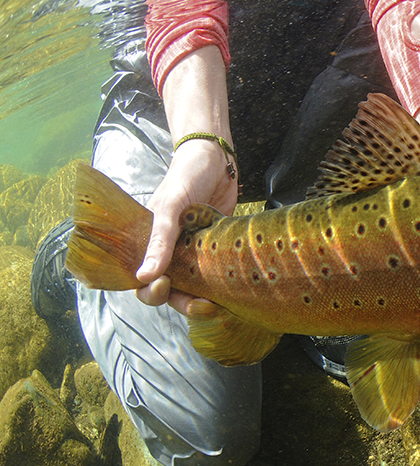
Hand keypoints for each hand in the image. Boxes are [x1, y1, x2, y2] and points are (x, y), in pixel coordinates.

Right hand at [134, 138, 236, 313]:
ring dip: (201, 302)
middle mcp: (170, 253)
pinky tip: (230, 297)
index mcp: (150, 244)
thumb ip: (159, 238)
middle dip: (180, 303)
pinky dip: (220, 290)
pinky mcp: (215, 251)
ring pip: (193, 289)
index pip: (142, 281)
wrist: (217, 160)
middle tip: (199, 304)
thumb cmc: (186, 176)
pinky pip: (214, 277)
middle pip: (169, 291)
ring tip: (216, 306)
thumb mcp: (170, 206)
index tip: (164, 286)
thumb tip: (144, 276)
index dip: (150, 292)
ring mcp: (193, 254)